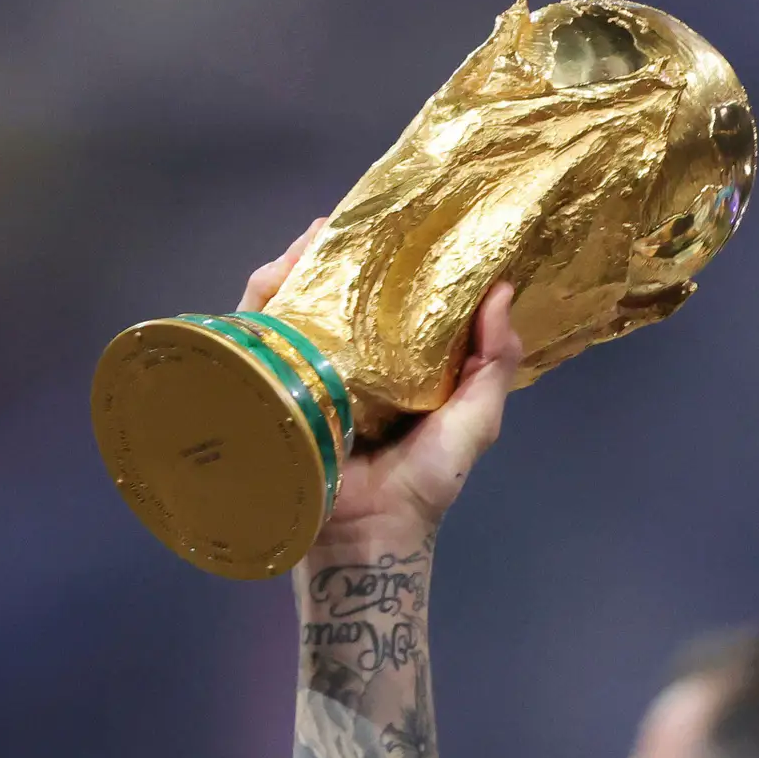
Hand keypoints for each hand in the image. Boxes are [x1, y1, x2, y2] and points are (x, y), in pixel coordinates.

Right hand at [239, 218, 522, 567]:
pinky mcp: (267, 387)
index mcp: (392, 368)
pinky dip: (264, 295)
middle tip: (354, 217)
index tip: (405, 223)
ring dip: (301, 262)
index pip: (387, 303)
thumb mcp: (473, 422)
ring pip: (292, 302)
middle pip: (333, 293)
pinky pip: (255, 332)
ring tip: (319, 235)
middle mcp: (344, 364)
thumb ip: (492, 365)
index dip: (392, 262)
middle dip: (338, 251)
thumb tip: (503, 292)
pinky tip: (284, 269)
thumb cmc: (422, 486)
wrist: (367, 539)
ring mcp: (302, 374)